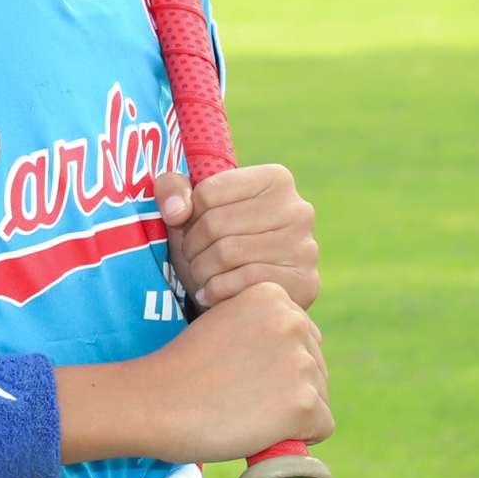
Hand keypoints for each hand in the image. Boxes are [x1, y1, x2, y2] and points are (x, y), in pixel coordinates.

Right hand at [58, 284, 330, 466]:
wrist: (153, 401)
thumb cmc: (180, 369)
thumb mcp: (222, 324)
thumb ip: (259, 328)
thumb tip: (291, 355)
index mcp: (272, 294)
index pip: (302, 338)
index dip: (272, 363)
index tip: (236, 370)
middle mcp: (294, 320)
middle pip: (316, 367)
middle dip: (287, 387)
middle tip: (238, 394)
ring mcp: (302, 362)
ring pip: (319, 398)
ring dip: (289, 413)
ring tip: (243, 410)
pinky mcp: (304, 403)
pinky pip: (321, 429)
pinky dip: (296, 438)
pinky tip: (260, 429)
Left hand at [153, 163, 317, 311]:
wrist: (246, 298)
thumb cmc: (215, 244)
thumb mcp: (190, 209)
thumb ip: (172, 188)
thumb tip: (176, 212)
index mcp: (275, 179)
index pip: (208, 192)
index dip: (187, 216)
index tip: (191, 228)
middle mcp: (299, 208)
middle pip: (216, 224)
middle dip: (191, 247)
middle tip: (193, 258)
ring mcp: (306, 246)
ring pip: (227, 253)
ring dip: (200, 271)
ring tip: (202, 275)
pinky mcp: (304, 282)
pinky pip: (245, 281)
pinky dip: (216, 291)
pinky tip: (212, 293)